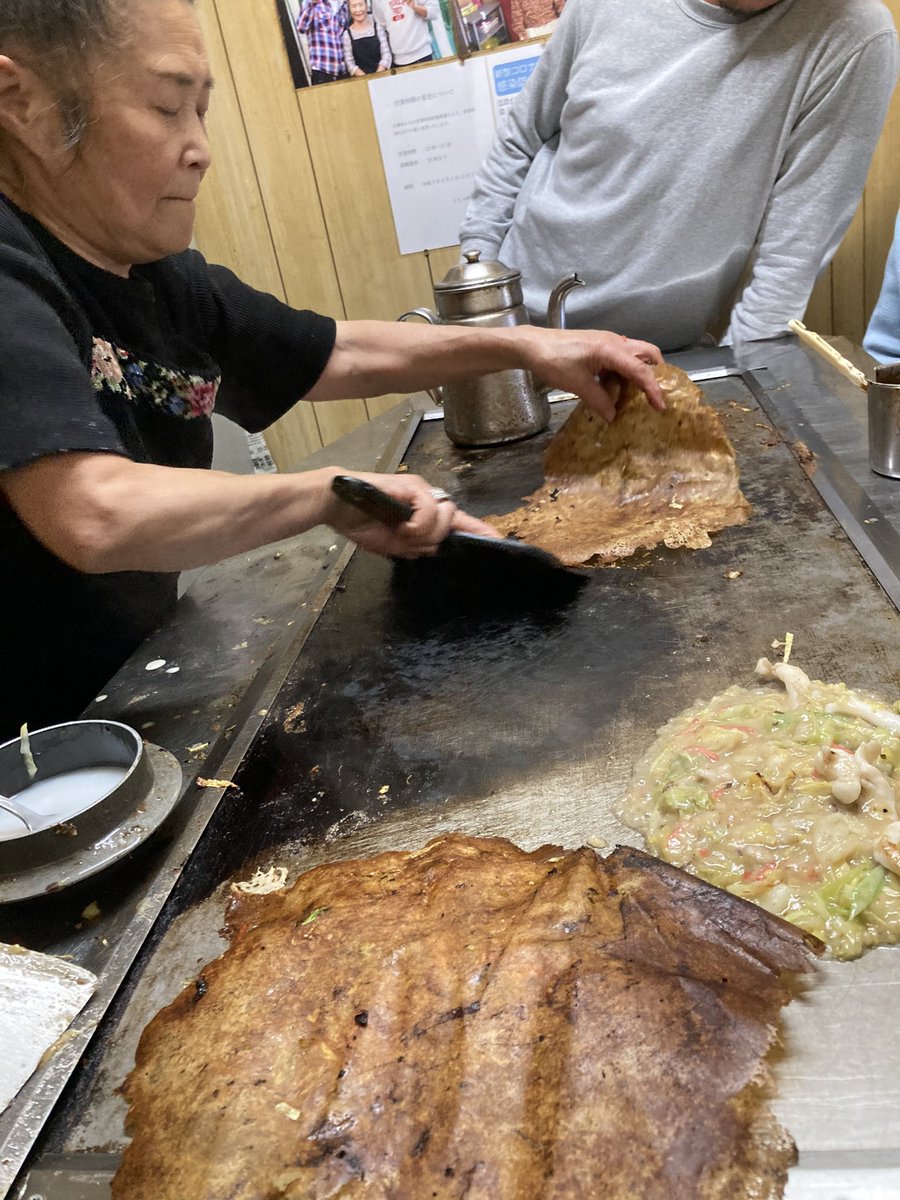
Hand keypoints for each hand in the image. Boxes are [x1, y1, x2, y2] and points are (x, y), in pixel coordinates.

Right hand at [322, 468, 497, 558]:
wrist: (336, 504)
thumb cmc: (362, 522)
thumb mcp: (395, 543)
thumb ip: (417, 545)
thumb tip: (434, 547)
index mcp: (425, 513)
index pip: (459, 523)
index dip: (479, 531)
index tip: (500, 541)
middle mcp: (428, 499)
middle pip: (452, 524)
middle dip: (433, 538)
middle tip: (407, 539)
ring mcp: (422, 490)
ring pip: (444, 518)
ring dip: (424, 532)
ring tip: (399, 530)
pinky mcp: (413, 485)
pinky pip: (430, 511)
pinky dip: (418, 524)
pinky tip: (401, 525)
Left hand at [522, 328, 664, 421]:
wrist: (532, 345)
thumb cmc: (553, 360)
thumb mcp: (577, 385)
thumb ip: (598, 400)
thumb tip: (612, 416)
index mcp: (610, 349)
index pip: (640, 369)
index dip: (653, 389)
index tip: (660, 406)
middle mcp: (614, 342)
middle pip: (647, 353)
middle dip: (656, 373)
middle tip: (655, 394)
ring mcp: (606, 342)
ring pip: (633, 356)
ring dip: (637, 374)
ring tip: (635, 396)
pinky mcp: (598, 347)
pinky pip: (619, 359)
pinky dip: (622, 373)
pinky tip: (615, 389)